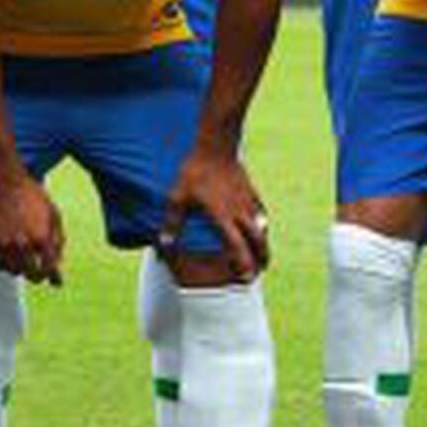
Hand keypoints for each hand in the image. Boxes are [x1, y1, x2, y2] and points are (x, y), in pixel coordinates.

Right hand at [0, 171, 64, 284]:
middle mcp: (23, 244)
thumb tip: (58, 265)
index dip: (55, 278)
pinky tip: (11, 257)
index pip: (50, 270)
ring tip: (24, 264)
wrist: (6, 181)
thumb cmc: (33, 196)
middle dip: (38, 276)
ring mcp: (4, 243)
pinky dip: (6, 264)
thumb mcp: (54, 215)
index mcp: (42, 238)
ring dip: (21, 270)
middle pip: (32, 275)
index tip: (56, 281)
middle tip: (39, 273)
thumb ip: (58, 243)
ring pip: (14, 271)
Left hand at [164, 142, 267, 281]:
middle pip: (258, 241)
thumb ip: (172, 222)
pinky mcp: (251, 191)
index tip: (246, 278)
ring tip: (263, 253)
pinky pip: (260, 211)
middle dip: (262, 258)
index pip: (238, 247)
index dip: (244, 264)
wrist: (215, 148)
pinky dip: (262, 222)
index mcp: (223, 218)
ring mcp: (248, 202)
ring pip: (262, 227)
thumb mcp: (177, 197)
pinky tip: (260, 225)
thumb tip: (164, 243)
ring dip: (263, 242)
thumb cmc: (195, 172)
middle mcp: (239, 213)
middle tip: (261, 270)